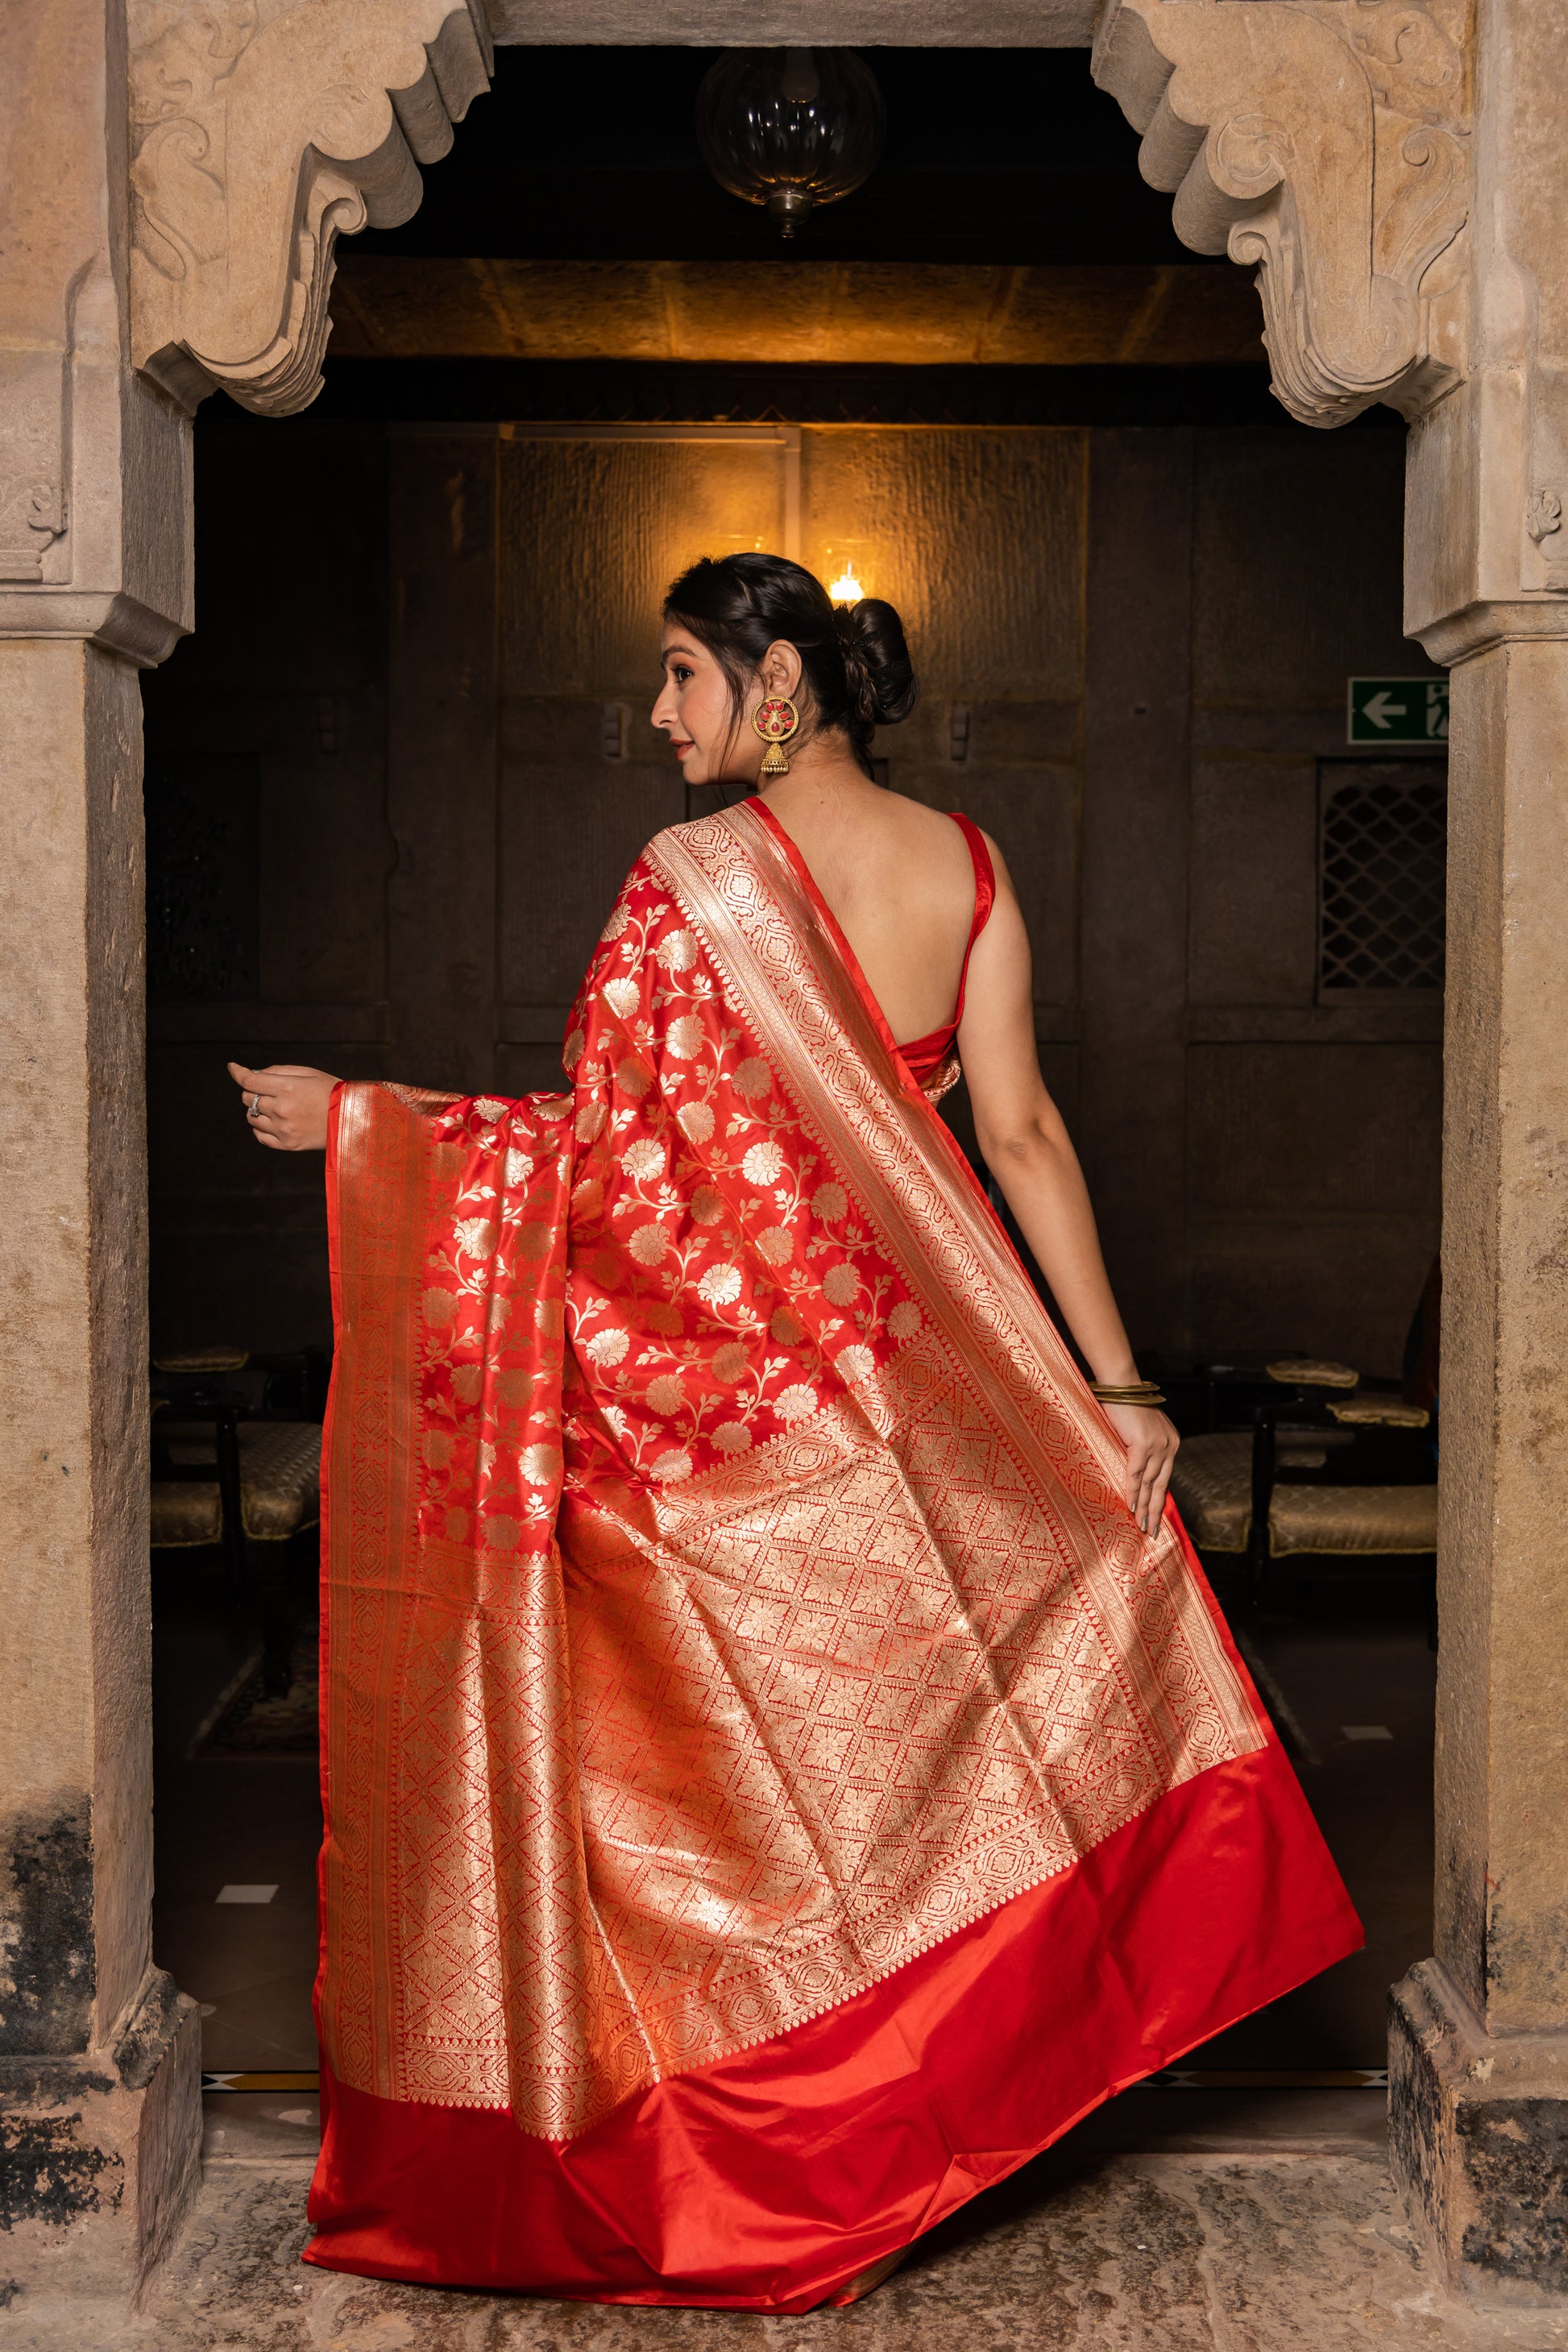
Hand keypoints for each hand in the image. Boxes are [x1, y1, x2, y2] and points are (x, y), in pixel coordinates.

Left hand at [227, 1062, 339, 1151]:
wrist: (353, 1120)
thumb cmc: (332, 1092)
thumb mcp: (309, 1073)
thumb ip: (279, 1071)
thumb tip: (253, 1074)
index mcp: (287, 1088)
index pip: (249, 1081)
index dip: (237, 1072)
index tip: (233, 1068)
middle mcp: (281, 1109)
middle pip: (248, 1098)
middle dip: (253, 1091)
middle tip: (269, 1090)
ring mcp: (283, 1129)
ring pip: (251, 1117)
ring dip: (256, 1109)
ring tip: (275, 1107)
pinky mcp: (287, 1145)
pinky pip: (260, 1136)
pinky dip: (261, 1127)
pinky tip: (273, 1122)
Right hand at [1102, 1402, 1178, 1535]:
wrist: (1121, 1386)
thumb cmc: (1126, 1407)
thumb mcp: (1141, 1430)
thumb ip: (1143, 1450)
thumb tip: (1135, 1475)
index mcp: (1172, 1443)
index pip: (1165, 1477)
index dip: (1159, 1499)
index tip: (1156, 1518)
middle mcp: (1169, 1445)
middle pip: (1161, 1485)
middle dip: (1155, 1511)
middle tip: (1151, 1532)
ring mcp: (1158, 1445)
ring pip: (1149, 1482)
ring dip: (1144, 1506)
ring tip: (1140, 1525)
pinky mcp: (1143, 1443)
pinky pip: (1136, 1473)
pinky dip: (1132, 1491)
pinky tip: (1131, 1507)